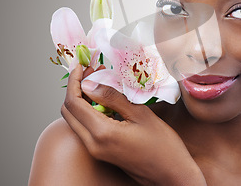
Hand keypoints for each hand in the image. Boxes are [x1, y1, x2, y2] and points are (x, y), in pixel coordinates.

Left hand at [61, 65, 206, 185]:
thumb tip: (89, 83)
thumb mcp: (141, 115)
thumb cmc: (163, 145)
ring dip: (82, 99)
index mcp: (101, 134)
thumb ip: (112, 98)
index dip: (74, 80)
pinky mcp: (102, 152)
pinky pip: (86, 128)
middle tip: (91, 71)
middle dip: (75, 88)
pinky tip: (106, 100)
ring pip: (75, 120)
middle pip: (68, 112)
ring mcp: (96, 151)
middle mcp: (92, 145)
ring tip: (100, 81)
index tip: (82, 65)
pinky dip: (89, 111)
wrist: (171, 174)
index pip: (73, 102)